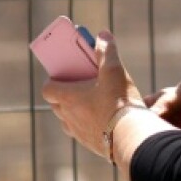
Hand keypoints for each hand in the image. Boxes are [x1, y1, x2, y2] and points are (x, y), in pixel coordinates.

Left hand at [42, 30, 144, 159]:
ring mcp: (78, 133)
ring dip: (75, 110)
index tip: (64, 74)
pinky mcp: (90, 144)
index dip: (53, 80)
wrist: (131, 136)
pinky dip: (87, 124)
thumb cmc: (119, 102)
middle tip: (80, 84)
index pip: (48, 89)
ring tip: (92, 101)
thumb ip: (107, 51)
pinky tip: (103, 118)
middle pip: (56, 104)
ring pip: (68, 120)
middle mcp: (68, 117)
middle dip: (64, 94)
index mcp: (67, 98)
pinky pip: (82, 132)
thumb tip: (103, 35)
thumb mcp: (114, 70)